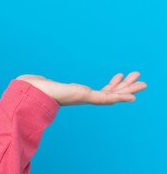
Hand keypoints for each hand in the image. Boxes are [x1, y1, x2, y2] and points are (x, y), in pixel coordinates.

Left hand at [15, 72, 146, 105]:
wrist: (29, 92)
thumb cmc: (31, 89)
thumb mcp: (41, 82)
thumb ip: (41, 82)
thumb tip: (31, 79)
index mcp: (76, 93)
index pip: (98, 91)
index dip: (111, 85)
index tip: (119, 76)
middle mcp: (82, 96)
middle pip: (109, 92)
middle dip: (125, 86)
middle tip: (140, 79)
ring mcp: (84, 97)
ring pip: (112, 95)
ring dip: (128, 89)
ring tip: (143, 83)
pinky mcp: (83, 96)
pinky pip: (106, 97)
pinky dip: (120, 96)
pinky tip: (132, 97)